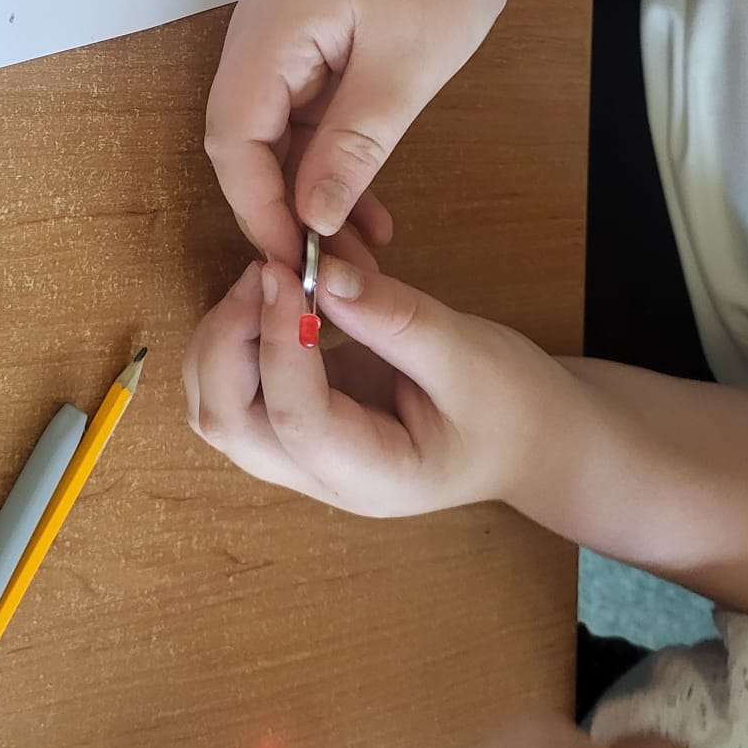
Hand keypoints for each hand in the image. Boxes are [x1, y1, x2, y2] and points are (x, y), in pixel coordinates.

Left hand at [183, 246, 565, 516]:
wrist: (530, 440)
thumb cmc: (512, 408)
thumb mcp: (471, 358)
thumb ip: (396, 320)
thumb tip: (327, 274)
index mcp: (371, 477)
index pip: (296, 418)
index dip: (278, 341)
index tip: (281, 271)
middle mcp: (320, 475)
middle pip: (228, 423)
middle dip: (228, 341)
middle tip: (265, 269)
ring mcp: (300, 453)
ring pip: (217, 407)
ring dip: (224, 339)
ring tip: (269, 278)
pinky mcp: (295, 420)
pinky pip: (237, 386)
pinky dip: (237, 338)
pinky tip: (277, 296)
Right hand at [205, 0, 530, 265]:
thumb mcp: (405, 69)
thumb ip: (351, 147)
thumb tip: (311, 221)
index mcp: (268, 31)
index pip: (232, 139)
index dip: (258, 209)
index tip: (298, 265)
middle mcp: (259, 35)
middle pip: (242, 142)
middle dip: (281, 211)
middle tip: (328, 274)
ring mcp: (285, 38)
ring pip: (275, 136)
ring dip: (310, 194)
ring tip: (358, 253)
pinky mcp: (313, 43)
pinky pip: (304, 116)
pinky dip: (329, 161)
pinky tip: (366, 207)